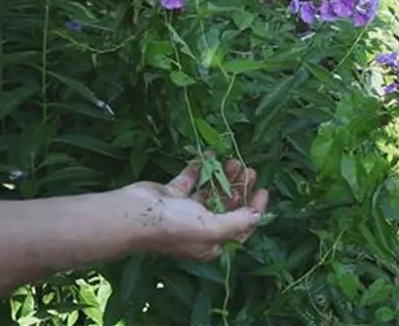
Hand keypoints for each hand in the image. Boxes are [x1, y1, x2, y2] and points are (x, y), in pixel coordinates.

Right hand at [123, 159, 268, 260]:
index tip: (263, 190)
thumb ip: (236, 222)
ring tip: (233, 160)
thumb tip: (256, 216)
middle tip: (248, 169)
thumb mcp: (211, 228)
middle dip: (239, 188)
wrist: (135, 214)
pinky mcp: (173, 194)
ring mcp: (185, 210)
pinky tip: (209, 155)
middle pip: (227, 206)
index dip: (254, 209)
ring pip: (210, 192)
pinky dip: (200, 168)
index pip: (240, 227)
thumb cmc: (175, 225)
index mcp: (212, 242)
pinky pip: (191, 179)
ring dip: (223, 177)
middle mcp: (200, 227)